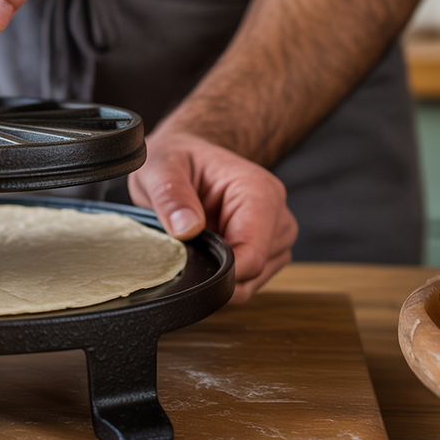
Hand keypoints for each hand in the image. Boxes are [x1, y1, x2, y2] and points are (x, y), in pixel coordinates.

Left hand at [128, 130, 297, 303]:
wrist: (187, 157)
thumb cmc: (178, 160)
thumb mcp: (162, 169)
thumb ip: (171, 197)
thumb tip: (186, 229)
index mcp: (260, 193)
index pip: (252, 257)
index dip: (218, 274)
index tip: (187, 267)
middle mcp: (277, 216)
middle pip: (253, 274)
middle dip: (214, 273)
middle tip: (182, 248)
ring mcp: (276, 236)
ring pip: (251, 282)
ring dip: (218, 274)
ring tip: (194, 244)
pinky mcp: (267, 250)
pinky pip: (247, 280)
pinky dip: (222, 274)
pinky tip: (204, 251)